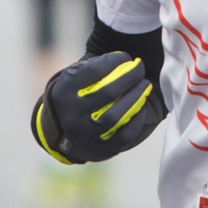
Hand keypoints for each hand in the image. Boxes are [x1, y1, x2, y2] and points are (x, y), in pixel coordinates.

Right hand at [33, 52, 164, 163]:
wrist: (63, 132)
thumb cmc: (77, 94)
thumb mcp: (75, 76)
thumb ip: (94, 66)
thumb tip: (124, 56)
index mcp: (64, 91)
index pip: (92, 71)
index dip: (113, 61)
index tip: (125, 57)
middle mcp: (71, 115)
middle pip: (106, 93)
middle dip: (129, 77)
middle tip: (139, 67)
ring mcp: (85, 135)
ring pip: (115, 116)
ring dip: (135, 98)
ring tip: (145, 85)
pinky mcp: (101, 151)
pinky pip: (123, 135)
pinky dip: (135, 119)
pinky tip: (140, 106)